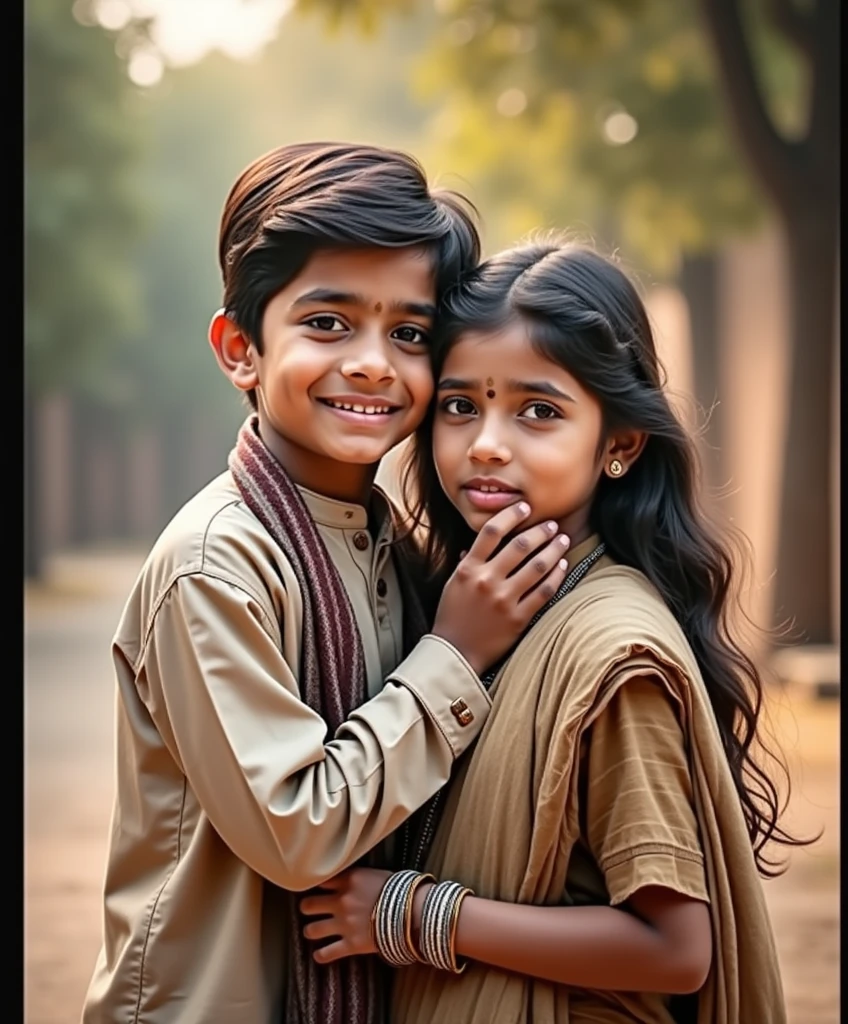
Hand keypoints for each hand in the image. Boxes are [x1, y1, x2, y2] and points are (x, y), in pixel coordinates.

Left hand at [299, 868, 391, 962]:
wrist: (411, 913)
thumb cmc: (398, 890)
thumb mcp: (376, 874)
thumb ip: (358, 876)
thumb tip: (349, 876)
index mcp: (349, 881)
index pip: (321, 881)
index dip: (318, 885)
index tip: (319, 888)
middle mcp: (341, 902)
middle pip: (309, 905)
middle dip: (307, 908)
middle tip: (310, 910)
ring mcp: (344, 924)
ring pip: (312, 930)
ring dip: (310, 931)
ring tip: (312, 931)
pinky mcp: (350, 944)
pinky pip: (327, 953)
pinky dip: (321, 955)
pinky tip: (319, 955)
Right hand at [431, 502, 569, 674]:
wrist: (455, 654)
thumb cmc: (452, 617)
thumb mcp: (453, 585)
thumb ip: (467, 563)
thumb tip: (477, 545)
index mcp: (468, 569)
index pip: (491, 531)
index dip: (511, 515)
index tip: (525, 507)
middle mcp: (487, 581)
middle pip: (520, 545)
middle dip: (540, 531)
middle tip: (552, 525)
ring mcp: (504, 600)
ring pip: (537, 566)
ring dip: (554, 549)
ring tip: (563, 540)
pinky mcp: (518, 618)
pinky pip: (544, 591)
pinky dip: (556, 575)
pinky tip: (563, 565)